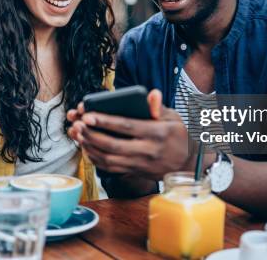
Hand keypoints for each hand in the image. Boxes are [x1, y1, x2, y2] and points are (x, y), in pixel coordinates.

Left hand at [68, 89, 188, 179]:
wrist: (188, 164)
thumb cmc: (179, 136)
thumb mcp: (174, 117)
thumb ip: (159, 106)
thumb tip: (152, 93)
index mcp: (156, 133)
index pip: (126, 126)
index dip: (105, 121)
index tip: (88, 115)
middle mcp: (147, 150)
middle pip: (113, 145)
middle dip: (92, 135)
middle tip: (78, 125)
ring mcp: (140, 164)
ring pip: (109, 159)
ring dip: (90, 147)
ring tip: (78, 135)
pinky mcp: (135, 172)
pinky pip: (111, 168)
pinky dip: (96, 159)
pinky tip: (87, 148)